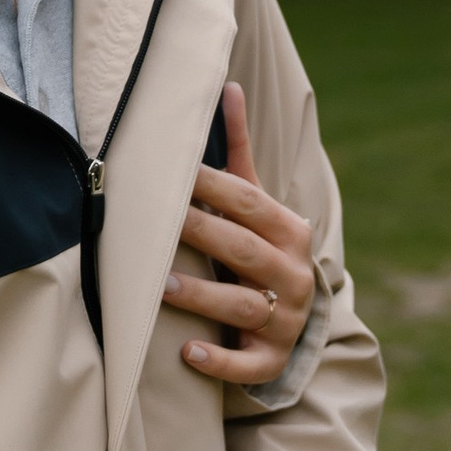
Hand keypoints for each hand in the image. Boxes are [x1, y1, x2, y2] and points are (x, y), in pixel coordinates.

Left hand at [162, 82, 315, 388]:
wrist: (294, 320)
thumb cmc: (259, 249)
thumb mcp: (256, 205)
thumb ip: (239, 152)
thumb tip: (227, 86)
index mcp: (288, 230)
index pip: (246, 204)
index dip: (210, 188)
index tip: (171, 173)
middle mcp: (293, 274)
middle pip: (242, 250)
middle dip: (200, 234)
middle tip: (156, 224)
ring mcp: (284, 320)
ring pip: (242, 306)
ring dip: (202, 296)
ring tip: (160, 287)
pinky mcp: (272, 360)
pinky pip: (248, 364)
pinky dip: (220, 361)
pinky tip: (188, 353)